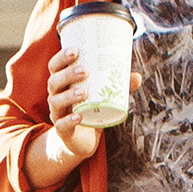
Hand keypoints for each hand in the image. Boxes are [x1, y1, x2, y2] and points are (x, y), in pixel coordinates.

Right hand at [41, 48, 138, 166]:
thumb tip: (138, 76)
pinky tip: (79, 116)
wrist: (82, 141)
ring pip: (56, 102)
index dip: (61, 58)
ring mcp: (57, 114)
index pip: (55, 67)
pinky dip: (69, 120)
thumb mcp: (102, 97)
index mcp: (62, 84)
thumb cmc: (90, 111)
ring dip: (69, 95)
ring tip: (84, 92)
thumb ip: (117, 86)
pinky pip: (61, 125)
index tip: (75, 50)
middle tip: (85, 70)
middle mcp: (56, 97)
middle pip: (54, 82)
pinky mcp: (62, 131)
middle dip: (67, 74)